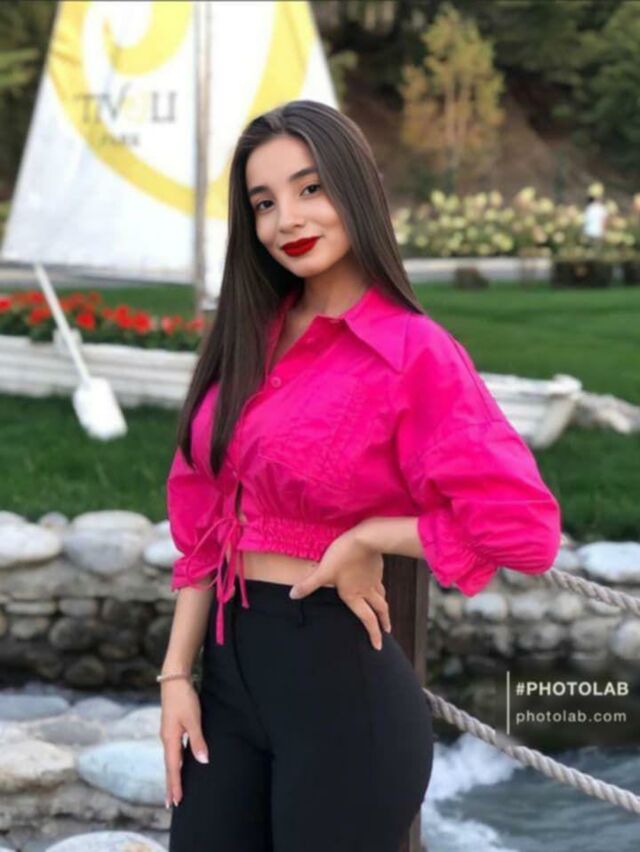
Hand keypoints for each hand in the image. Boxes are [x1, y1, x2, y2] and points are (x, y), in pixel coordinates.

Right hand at [159, 678, 208, 807]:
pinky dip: (175, 762)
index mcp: (170, 739)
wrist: (174, 679)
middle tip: (171, 804)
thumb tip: (202, 761)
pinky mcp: (172, 727)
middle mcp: (166, 739)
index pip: (173, 768)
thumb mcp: (193, 720)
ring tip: (174, 789)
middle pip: (169, 767)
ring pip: (171, 759)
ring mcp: (168, 733)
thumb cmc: (184, 699)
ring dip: (173, 775)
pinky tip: (179, 764)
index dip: (175, 785)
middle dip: (171, 785)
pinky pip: (173, 750)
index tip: (176, 802)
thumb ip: (197, 741)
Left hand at [289, 527, 390, 649]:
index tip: (378, 646)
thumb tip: (293, 595)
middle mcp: (367, 590)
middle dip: (383, 622)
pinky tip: (375, 582)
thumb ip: (309, 584)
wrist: (366, 538)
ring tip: (384, 609)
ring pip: (382, 596)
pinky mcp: (377, 567)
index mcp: (355, 595)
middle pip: (380, 610)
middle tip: (387, 631)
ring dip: (383, 606)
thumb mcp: (323, 571)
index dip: (373, 634)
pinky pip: (380, 581)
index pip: (367, 619)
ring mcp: (374, 579)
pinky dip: (379, 587)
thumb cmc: (343, 556)